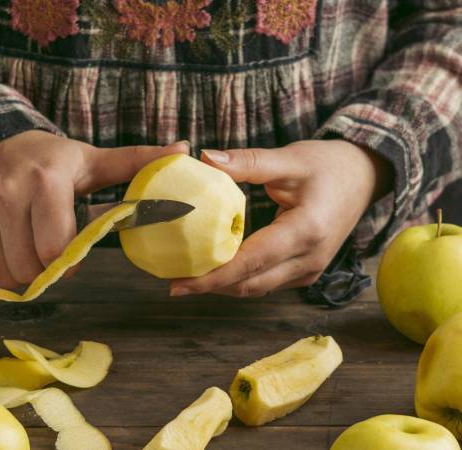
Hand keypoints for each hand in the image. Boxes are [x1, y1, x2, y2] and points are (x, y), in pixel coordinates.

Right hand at [0, 130, 188, 287]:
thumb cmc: (51, 158)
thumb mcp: (94, 160)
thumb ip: (138, 160)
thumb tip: (185, 149)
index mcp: (46, 180)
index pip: (55, 249)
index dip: (68, 263)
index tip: (71, 258)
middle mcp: (5, 191)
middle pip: (28, 267)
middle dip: (44, 271)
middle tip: (50, 254)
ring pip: (1, 272)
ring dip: (19, 272)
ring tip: (28, 248)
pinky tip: (5, 244)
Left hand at [170, 140, 391, 297]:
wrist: (365, 177)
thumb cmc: (329, 165)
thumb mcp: (290, 158)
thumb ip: (247, 162)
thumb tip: (205, 158)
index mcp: (306, 230)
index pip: (251, 262)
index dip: (214, 276)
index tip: (180, 283)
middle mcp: (310, 259)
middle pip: (251, 283)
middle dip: (211, 287)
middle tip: (174, 283)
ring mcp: (311, 270)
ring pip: (258, 287)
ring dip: (224, 286)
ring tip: (189, 278)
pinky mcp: (307, 271)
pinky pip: (268, 282)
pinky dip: (241, 280)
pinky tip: (217, 269)